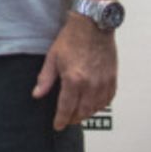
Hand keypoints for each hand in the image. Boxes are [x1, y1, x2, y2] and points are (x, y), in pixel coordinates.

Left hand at [33, 16, 117, 130]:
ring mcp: (104, 81)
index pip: (67, 108)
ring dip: (87, 114)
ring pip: (97, 107)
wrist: (93, 25)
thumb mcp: (52, 58)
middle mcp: (91, 84)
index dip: (61, 120)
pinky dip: (101, 105)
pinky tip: (94, 105)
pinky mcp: (112, 77)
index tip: (57, 126)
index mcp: (74, 80)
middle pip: (83, 111)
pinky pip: (108, 98)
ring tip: (78, 115)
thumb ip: (45, 79)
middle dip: (73, 119)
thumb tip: (37, 95)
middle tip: (66, 120)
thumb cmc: (71, 38)